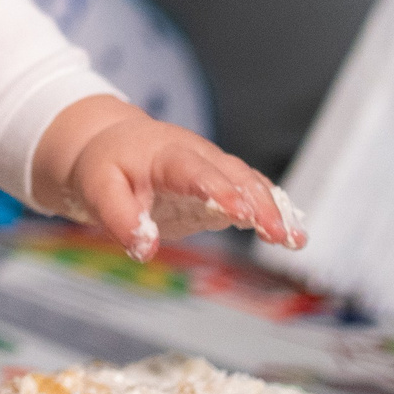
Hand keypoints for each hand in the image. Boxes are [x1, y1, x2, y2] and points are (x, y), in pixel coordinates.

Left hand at [28, 95, 307, 261]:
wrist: (111, 144)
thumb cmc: (106, 167)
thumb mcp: (98, 189)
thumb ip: (120, 218)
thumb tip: (144, 249)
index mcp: (166, 154)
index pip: (196, 172)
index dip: (220, 191)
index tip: (241, 215)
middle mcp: (198, 155)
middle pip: (235, 175)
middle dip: (260, 204)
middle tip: (279, 235)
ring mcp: (214, 167)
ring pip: (250, 182)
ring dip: (275, 209)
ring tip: (295, 240)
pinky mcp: (222, 183)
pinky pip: (253, 191)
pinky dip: (274, 210)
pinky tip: (293, 237)